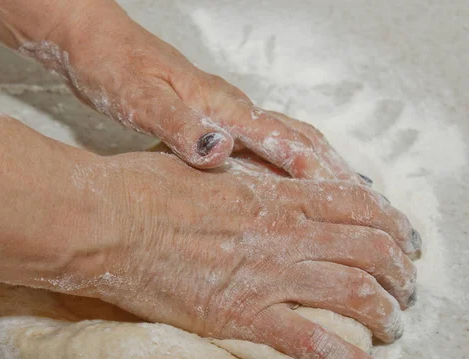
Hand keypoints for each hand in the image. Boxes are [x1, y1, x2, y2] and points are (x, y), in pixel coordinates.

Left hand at [18, 0, 362, 181]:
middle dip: (338, 173)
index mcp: (222, 106)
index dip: (322, 175)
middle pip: (301, 140)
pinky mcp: (216, 117)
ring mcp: (227, 111)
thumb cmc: (113, 67)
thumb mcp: (137, 98)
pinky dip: (293, 164)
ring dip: (323, 168)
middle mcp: (234, 108)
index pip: (285, 142)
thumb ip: (176, 124)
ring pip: (290, 140)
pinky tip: (293, 182)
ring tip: (350, 198)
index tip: (356, 204)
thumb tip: (219, 150)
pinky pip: (268, 143)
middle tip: (372, 206)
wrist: (96, 43)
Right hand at [71, 151, 419, 358]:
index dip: (393, 223)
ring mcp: (267, 277)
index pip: (359, 205)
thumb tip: (280, 188)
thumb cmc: (149, 188)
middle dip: (400, 272)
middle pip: (369, 251)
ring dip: (385, 314)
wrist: (108, 222)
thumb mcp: (213, 171)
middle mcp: (285, 235)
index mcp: (277, 196)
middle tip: (406, 286)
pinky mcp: (241, 317)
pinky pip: (310, 344)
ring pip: (353, 296)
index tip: (405, 240)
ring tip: (394, 326)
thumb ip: (255, 182)